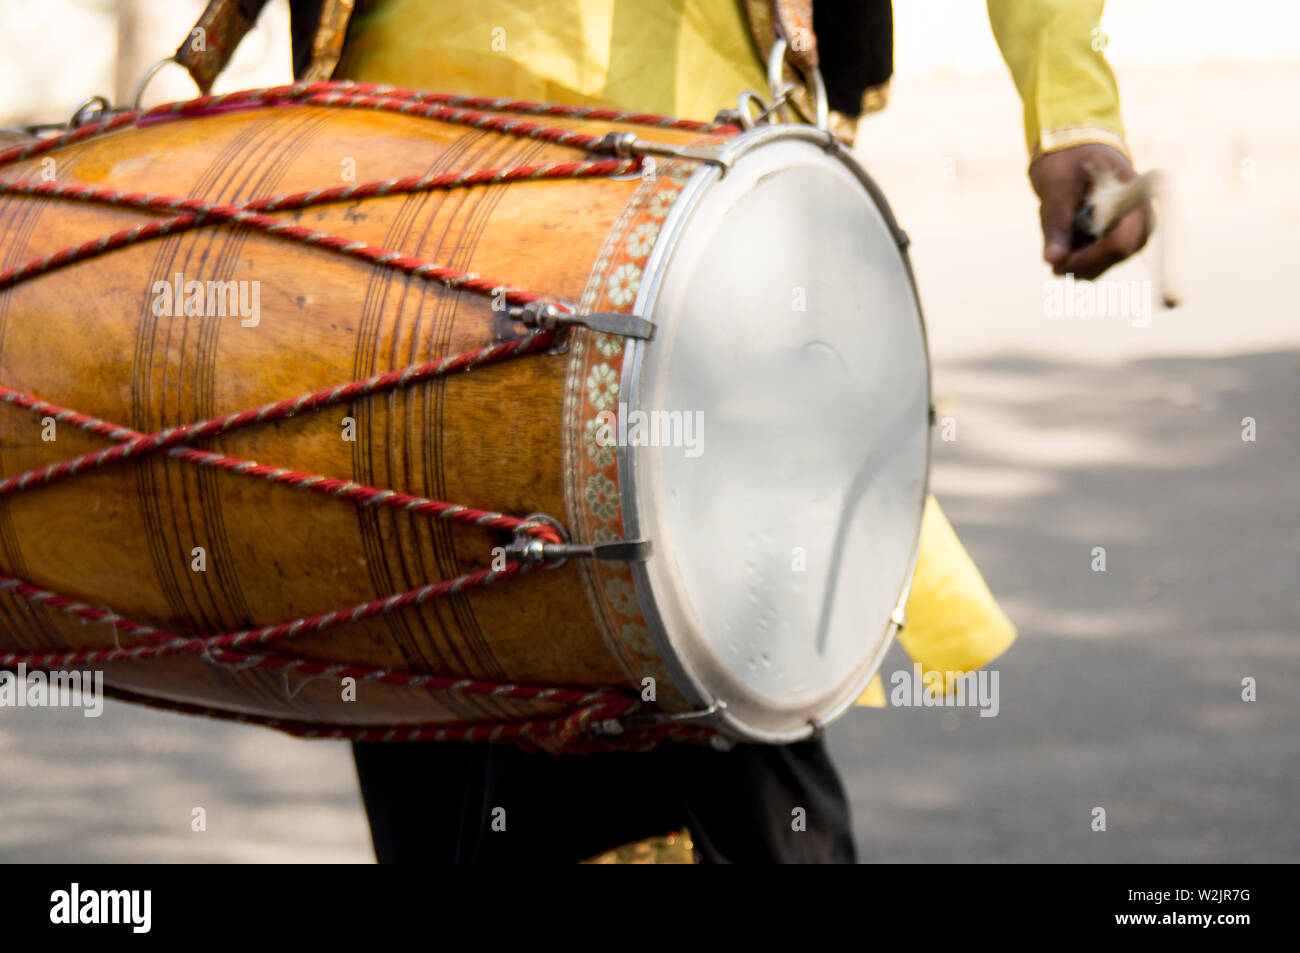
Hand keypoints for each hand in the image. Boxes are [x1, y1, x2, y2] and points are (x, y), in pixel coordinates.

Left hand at [1029, 143, 1153, 279]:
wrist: (1076, 151)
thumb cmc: (1068, 161)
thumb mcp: (1056, 188)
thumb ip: (1056, 225)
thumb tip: (1053, 261)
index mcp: (1134, 195)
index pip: (1121, 242)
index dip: (1089, 259)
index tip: (1057, 264)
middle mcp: (1142, 217)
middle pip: (1114, 256)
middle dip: (1078, 261)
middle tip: (1051, 250)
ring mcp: (1134, 231)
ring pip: (1103, 263)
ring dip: (1075, 256)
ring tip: (1060, 227)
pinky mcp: (1122, 240)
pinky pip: (1098, 260)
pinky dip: (1077, 255)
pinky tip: (1067, 233)